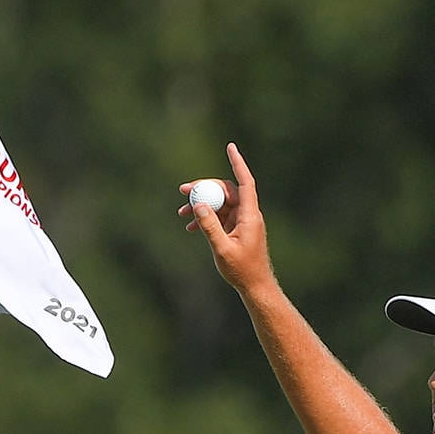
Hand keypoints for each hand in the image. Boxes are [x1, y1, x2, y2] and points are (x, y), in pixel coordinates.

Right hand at [180, 142, 273, 294]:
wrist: (254, 286)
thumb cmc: (242, 270)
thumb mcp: (222, 249)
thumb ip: (210, 227)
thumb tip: (199, 204)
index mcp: (249, 216)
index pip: (245, 183)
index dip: (237, 164)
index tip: (230, 147)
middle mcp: (247, 215)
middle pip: (226, 191)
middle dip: (204, 189)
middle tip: (182, 191)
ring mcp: (241, 221)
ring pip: (220, 204)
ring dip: (201, 205)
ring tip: (181, 213)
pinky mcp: (236, 229)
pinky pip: (219, 216)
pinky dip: (206, 218)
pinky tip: (190, 226)